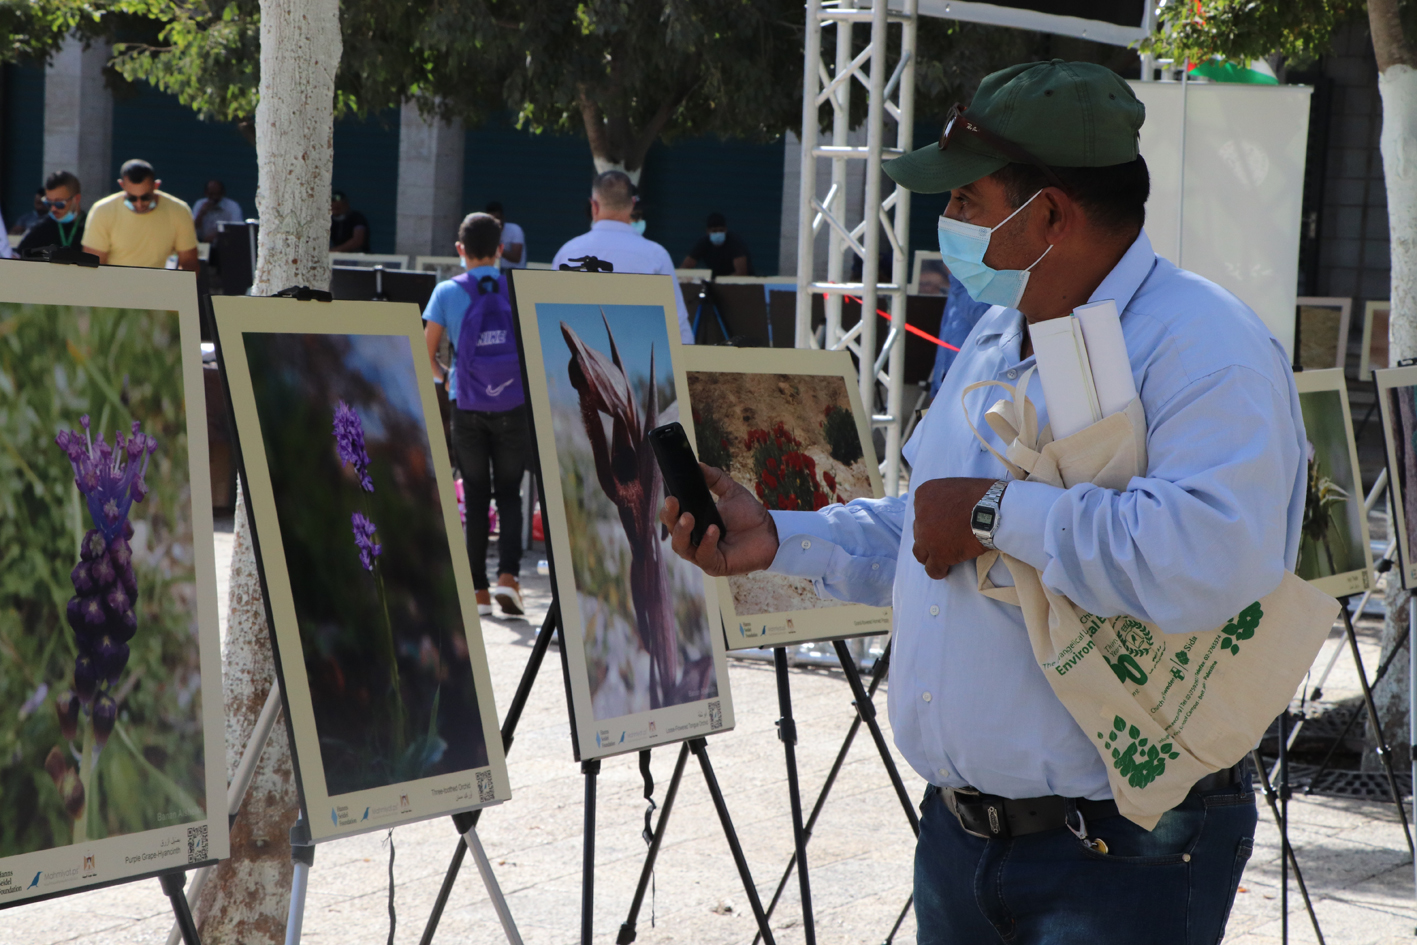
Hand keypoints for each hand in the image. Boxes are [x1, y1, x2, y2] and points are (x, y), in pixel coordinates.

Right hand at [661, 464, 779, 576]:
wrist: (771, 532)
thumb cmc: (749, 514)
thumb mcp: (731, 492)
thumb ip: (715, 478)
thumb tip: (698, 465)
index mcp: (694, 524)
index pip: (672, 518)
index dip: (669, 508)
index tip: (671, 496)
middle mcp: (694, 541)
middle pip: (672, 533)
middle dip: (670, 518)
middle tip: (675, 503)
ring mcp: (703, 555)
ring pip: (681, 548)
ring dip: (682, 532)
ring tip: (689, 517)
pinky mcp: (715, 566)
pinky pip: (703, 556)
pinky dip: (706, 543)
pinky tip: (713, 529)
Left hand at [912, 477, 994, 578]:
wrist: (993, 509)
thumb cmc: (982, 494)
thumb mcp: (953, 486)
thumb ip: (943, 497)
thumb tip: (945, 508)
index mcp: (924, 494)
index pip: (921, 511)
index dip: (932, 519)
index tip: (944, 522)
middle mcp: (920, 516)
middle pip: (919, 531)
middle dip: (930, 535)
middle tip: (944, 539)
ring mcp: (926, 537)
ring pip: (920, 552)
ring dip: (929, 554)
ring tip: (940, 557)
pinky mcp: (938, 554)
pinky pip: (932, 569)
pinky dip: (938, 570)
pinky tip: (944, 570)